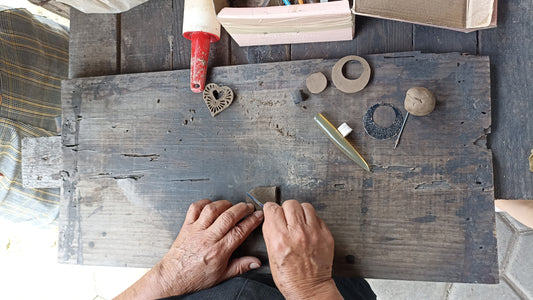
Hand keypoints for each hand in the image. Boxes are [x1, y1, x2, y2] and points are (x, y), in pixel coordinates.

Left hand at [115, 199, 263, 298]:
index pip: (239, 231)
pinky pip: (194, 208)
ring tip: (232, 205)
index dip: (252, 221)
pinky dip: (204, 203)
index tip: (258, 216)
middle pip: (228, 217)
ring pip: (212, 209)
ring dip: (225, 204)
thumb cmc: (195, 277)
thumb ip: (240, 266)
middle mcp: (208, 238)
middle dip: (242, 209)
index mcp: (219, 251)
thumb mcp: (222, 276)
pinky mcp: (186, 226)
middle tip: (249, 207)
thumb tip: (256, 262)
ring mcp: (196, 230)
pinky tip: (212, 204)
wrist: (173, 277)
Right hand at [262, 200, 341, 299]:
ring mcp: (313, 233)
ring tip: (299, 222)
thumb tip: (272, 216)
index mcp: (279, 238)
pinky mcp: (326, 235)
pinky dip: (312, 221)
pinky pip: (317, 217)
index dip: (271, 209)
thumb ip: (271, 232)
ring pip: (305, 206)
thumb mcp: (271, 254)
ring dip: (300, 212)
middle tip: (287, 219)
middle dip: (286, 209)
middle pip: (290, 204)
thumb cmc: (289, 276)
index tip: (273, 212)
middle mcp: (297, 233)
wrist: (309, 288)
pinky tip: (308, 229)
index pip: (273, 208)